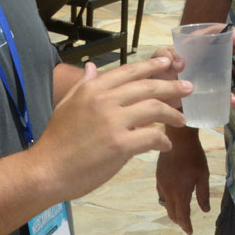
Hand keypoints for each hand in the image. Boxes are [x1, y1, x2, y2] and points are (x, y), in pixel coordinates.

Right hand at [31, 57, 191, 201]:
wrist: (45, 170)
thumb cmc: (56, 141)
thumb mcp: (67, 105)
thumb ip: (83, 85)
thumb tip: (93, 67)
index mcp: (93, 88)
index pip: (129, 71)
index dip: (152, 66)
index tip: (168, 64)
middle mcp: (104, 100)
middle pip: (147, 87)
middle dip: (171, 86)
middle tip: (188, 88)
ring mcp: (113, 122)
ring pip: (154, 109)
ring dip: (172, 113)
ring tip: (182, 119)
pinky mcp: (119, 145)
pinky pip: (151, 136)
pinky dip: (163, 139)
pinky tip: (166, 144)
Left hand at [153, 27, 234, 107]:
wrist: (158, 99)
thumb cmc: (159, 73)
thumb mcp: (159, 61)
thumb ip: (165, 57)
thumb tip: (180, 63)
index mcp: (198, 43)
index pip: (218, 31)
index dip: (231, 32)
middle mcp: (210, 54)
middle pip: (233, 46)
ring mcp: (214, 72)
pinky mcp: (214, 89)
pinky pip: (228, 90)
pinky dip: (232, 95)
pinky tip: (233, 101)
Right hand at [156, 132, 210, 233]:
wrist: (178, 139)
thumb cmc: (194, 156)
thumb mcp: (203, 175)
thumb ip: (203, 194)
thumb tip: (205, 210)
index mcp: (180, 193)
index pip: (182, 215)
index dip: (186, 225)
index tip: (190, 232)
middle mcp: (168, 191)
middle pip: (172, 212)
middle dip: (179, 220)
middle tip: (186, 223)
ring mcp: (161, 184)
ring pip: (164, 204)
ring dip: (172, 210)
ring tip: (179, 211)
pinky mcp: (158, 176)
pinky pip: (161, 194)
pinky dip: (167, 200)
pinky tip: (172, 196)